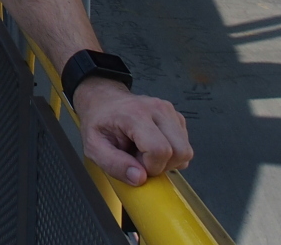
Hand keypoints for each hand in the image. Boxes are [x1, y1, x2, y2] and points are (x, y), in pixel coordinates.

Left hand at [72, 78, 192, 185]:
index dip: (150, 167)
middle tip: (140, 159)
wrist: (103, 101)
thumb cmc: (98, 122)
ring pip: (185, 151)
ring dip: (167, 160)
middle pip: (180, 151)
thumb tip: (140, 178)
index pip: (160, 150)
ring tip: (144, 152)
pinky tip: (152, 146)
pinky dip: (171, 153)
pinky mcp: (176, 117)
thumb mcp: (94, 147)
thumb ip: (114, 164)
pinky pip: (184, 146)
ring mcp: (169, 111)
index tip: (134, 164)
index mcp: (135, 114)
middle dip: (162, 165)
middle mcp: (157, 109)